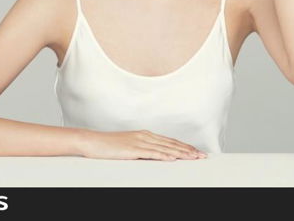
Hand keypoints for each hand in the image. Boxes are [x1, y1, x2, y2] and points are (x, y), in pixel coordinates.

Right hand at [78, 129, 207, 160]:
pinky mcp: (133, 149)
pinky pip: (152, 153)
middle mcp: (145, 136)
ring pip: (165, 147)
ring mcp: (139, 142)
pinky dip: (164, 155)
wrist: (93, 141)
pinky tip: (173, 158)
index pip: (169, 141)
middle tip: (201, 155)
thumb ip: (143, 149)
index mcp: (145, 135)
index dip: (184, 146)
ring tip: (193, 157)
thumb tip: (155, 155)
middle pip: (171, 143)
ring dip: (181, 153)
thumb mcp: (129, 146)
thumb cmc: (108, 146)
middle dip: (188, 150)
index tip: (195, 151)